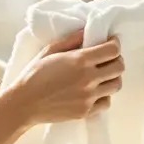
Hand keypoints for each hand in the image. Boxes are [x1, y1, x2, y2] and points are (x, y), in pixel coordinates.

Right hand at [9, 30, 124, 123]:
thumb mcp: (50, 50)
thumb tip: (87, 31)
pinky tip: (94, 92)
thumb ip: (72, 40)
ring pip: (116, 85)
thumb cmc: (34, 74)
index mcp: (80, 60)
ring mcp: (89, 97)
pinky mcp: (86, 112)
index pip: (113, 50)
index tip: (110, 42)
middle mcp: (88, 78)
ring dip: (111, 78)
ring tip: (101, 76)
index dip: (115, 43)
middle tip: (107, 59)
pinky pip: (106, 102)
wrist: (24, 103)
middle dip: (116, 60)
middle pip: (119, 67)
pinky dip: (103, 96)